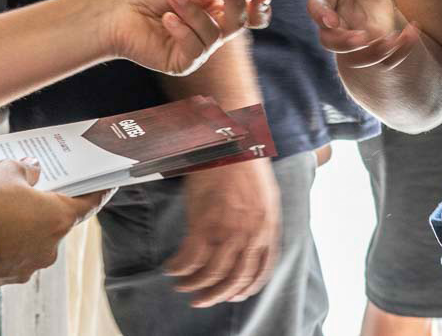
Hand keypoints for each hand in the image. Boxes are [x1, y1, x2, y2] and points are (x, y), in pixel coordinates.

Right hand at [0, 158, 100, 287]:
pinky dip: (6, 245)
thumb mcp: (6, 171)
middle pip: (56, 223)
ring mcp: (29, 266)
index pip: (90, 204)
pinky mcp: (7, 278)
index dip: (98, 192)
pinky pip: (13, 257)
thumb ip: (27, 168)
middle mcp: (50, 247)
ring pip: (33, 242)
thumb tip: (34, 170)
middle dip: (44, 209)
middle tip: (27, 193)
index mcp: (59, 217)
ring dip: (23, 229)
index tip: (107, 186)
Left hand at [101, 0, 272, 76]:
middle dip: (236, 1)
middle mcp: (210, 28)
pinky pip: (197, 48)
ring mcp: (198, 47)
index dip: (259, 5)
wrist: (117, 8)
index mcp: (215, 7)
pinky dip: (182, 29)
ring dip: (194, 11)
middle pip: (240, 22)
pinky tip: (166, 19)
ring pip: (216, 33)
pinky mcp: (183, 62)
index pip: (247, 11)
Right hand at [164, 159, 279, 306]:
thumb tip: (251, 244)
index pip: (261, 271)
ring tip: (183, 287)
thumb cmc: (244, 162)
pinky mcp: (203, 222)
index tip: (235, 296)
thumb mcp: (265, 195)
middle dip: (217, 295)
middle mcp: (251, 233)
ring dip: (194, 286)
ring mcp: (227, 229)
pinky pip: (189, 259)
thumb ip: (260, 222)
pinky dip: (179, 269)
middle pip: (235, 279)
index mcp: (268, 226)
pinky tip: (173, 269)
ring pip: (211, 274)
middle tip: (202, 301)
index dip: (246, 288)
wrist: (229, 140)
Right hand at [309, 0, 423, 69]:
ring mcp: (354, 36)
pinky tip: (413, 30)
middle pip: (330, 42)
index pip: (315, 6)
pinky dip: (401, 50)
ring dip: (376, 54)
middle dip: (345, 44)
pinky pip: (386, 58)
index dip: (321, 15)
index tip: (332, 20)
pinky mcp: (375, 44)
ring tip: (395, 39)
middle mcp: (335, 21)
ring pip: (358, 59)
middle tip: (363, 37)